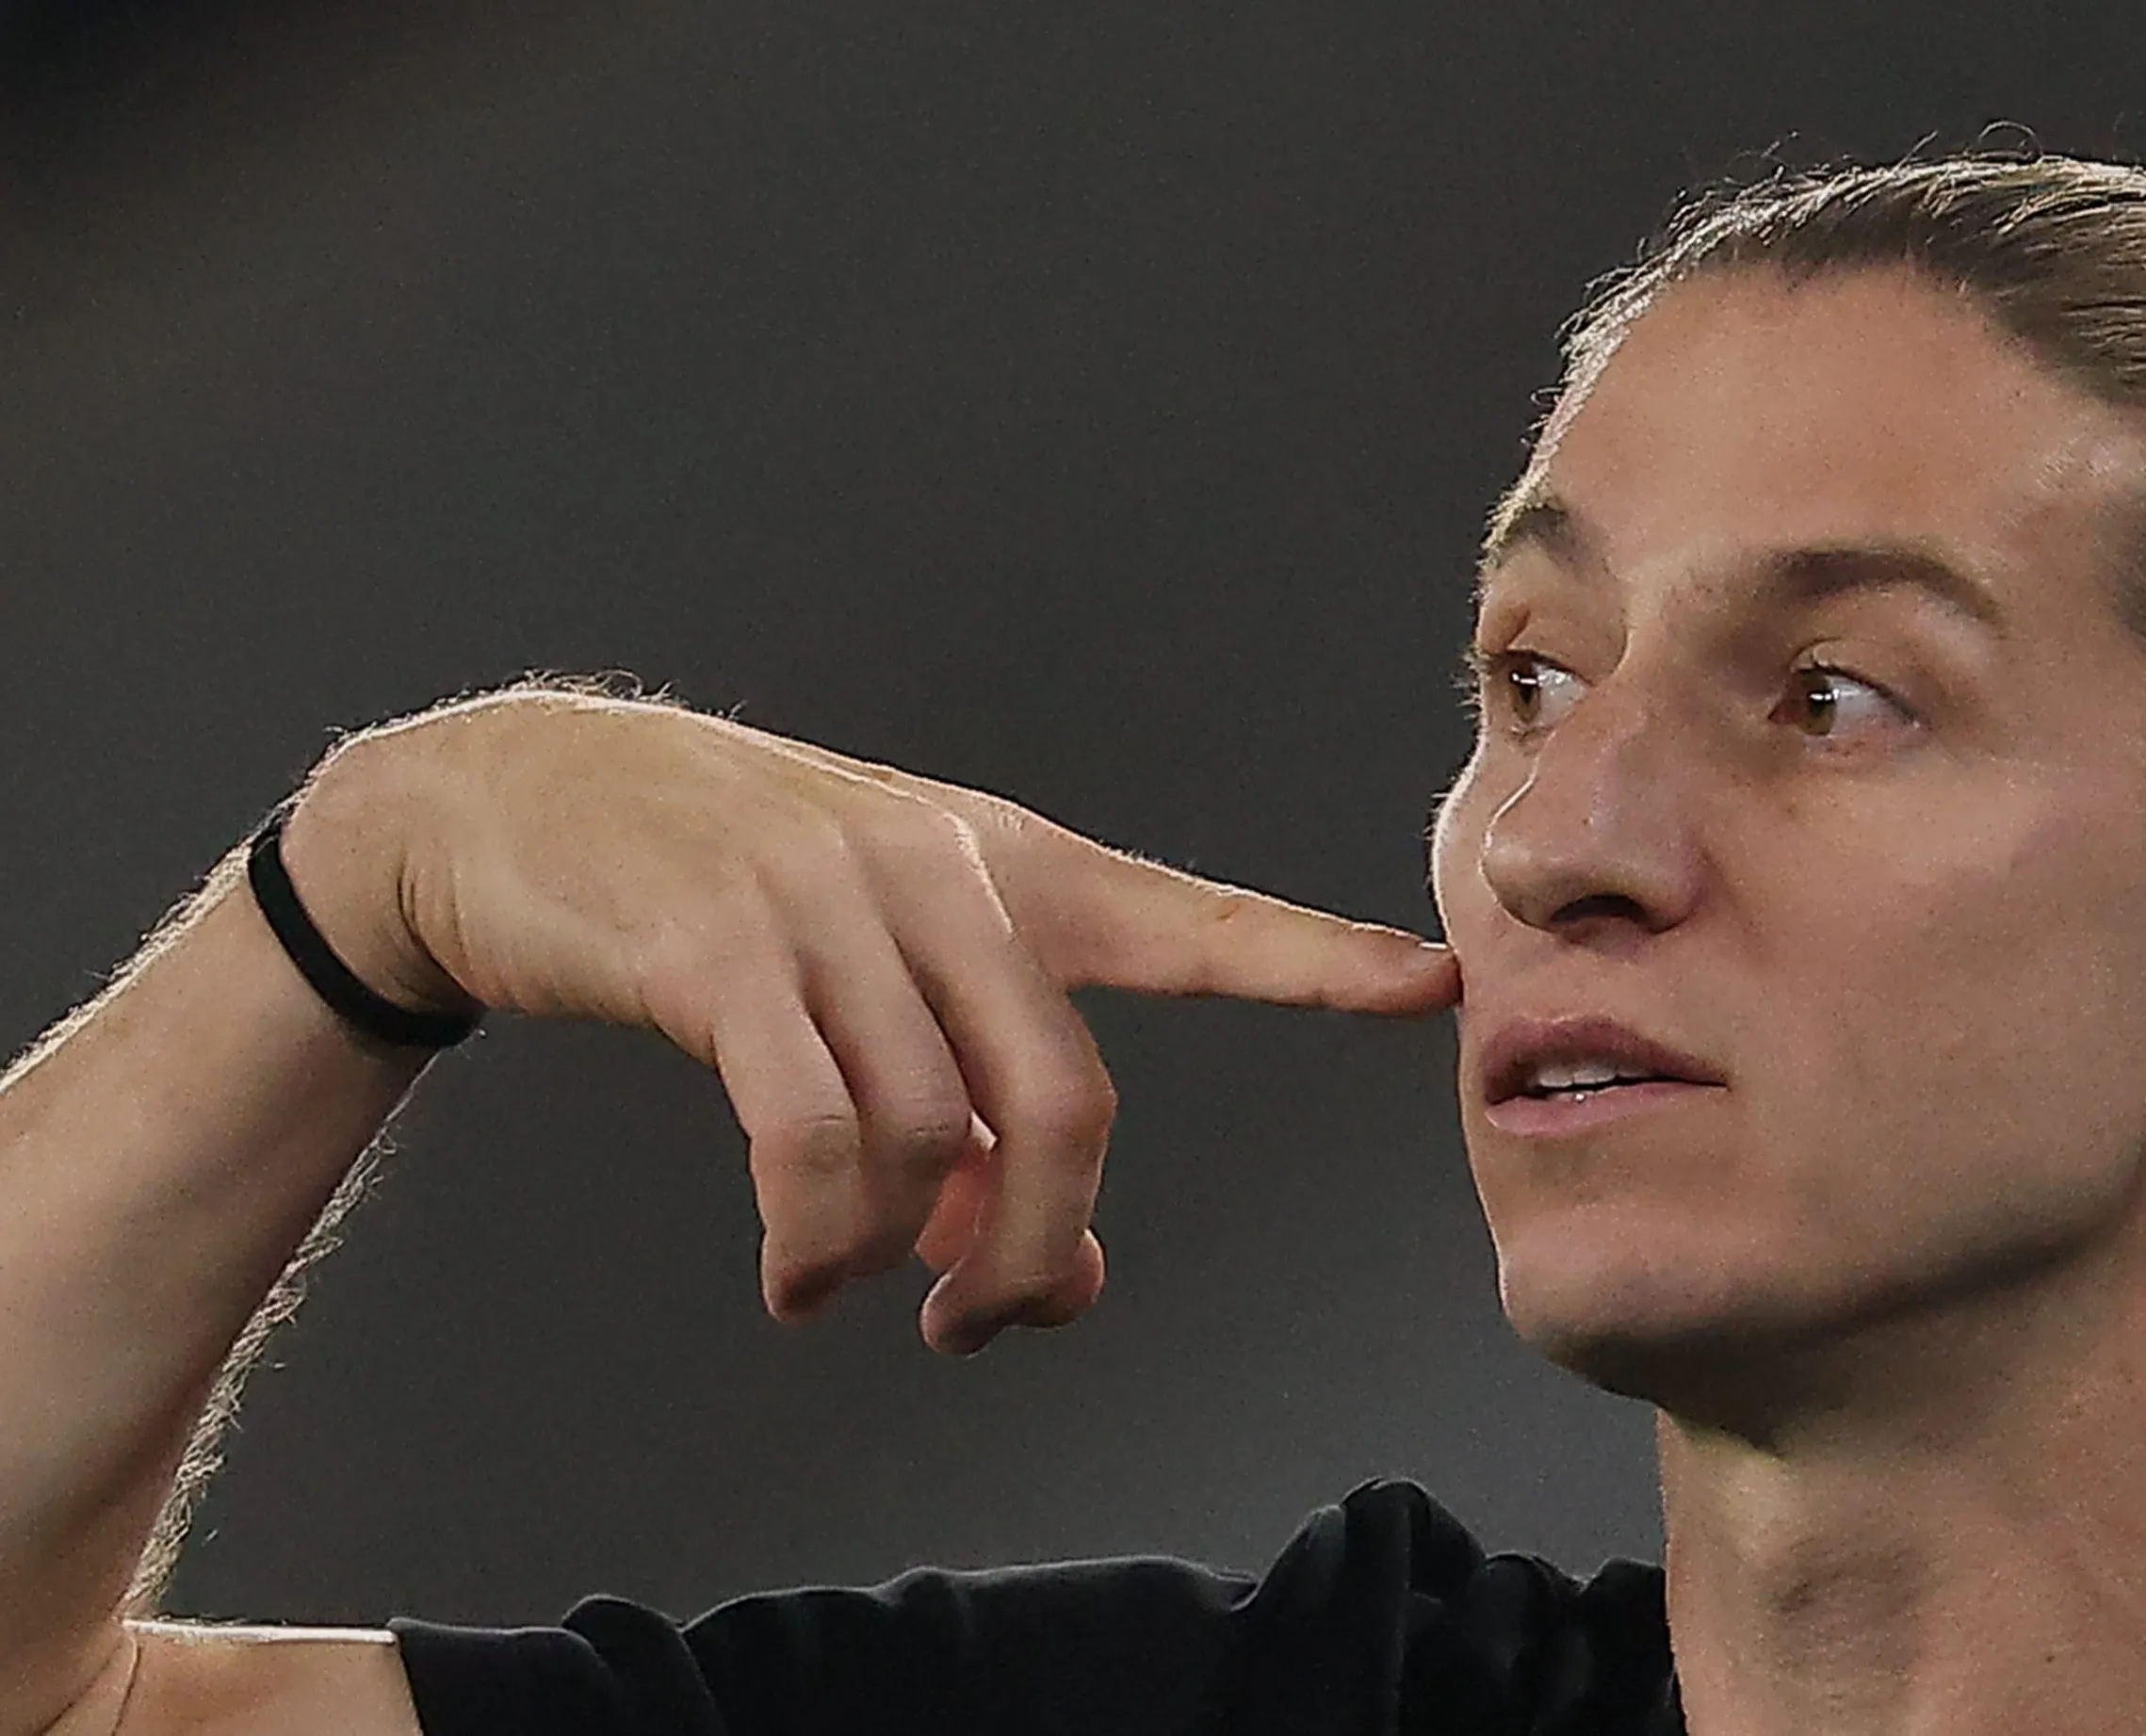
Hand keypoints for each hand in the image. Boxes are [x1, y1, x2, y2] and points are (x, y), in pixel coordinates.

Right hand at [280, 684, 1458, 1352]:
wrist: (514, 800)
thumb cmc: (724, 897)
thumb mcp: (875, 973)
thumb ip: (978, 1111)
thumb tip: (1061, 1275)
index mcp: (1011, 869)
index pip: (1192, 923)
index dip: (1312, 963)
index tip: (1429, 987)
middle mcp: (943, 874)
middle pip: (1064, 1102)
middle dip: (1041, 1246)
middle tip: (985, 1324)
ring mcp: (832, 904)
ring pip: (934, 1136)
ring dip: (899, 1258)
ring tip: (842, 1285)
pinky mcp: (720, 951)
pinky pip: (811, 1137)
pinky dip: (814, 1240)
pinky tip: (791, 1279)